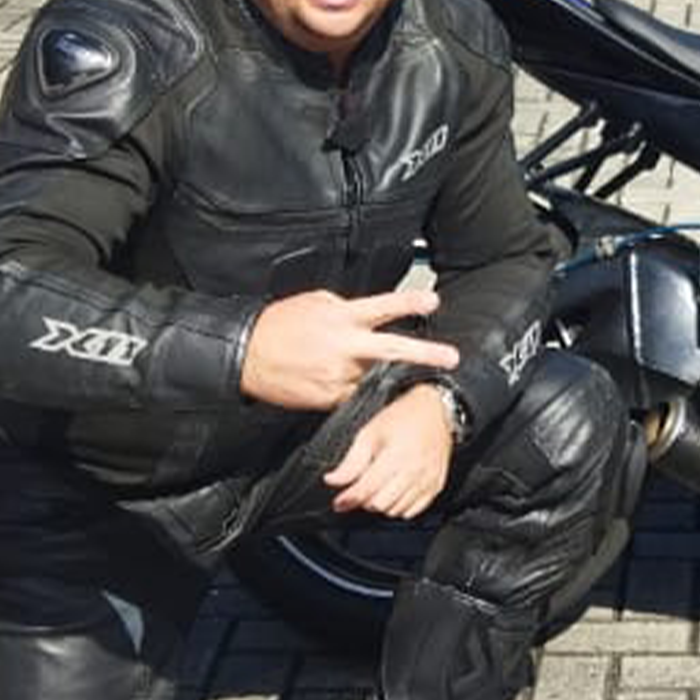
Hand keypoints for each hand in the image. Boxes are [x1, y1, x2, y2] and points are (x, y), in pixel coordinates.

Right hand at [239, 288, 458, 410]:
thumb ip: (344, 308)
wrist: (247, 355)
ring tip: (371, 371)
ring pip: (373, 377)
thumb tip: (363, 314)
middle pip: (392, 350)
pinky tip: (343, 383)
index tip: (433, 301)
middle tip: (451, 357)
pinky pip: (353, 396)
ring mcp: (337, 376)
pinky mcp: (328, 398)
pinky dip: (356, 390)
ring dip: (378, 374)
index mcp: (341, 319)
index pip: (382, 308)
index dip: (409, 303)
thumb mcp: (314, 302)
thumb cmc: (279, 325)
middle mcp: (344, 347)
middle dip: (424, 354)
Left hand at [324, 384, 454, 516]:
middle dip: (364, 500)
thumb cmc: (403, 417)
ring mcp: (427, 481)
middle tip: (360, 488)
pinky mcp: (435, 487)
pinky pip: (412, 511)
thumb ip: (351, 462)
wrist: (435, 411)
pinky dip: (399, 507)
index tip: (339, 503)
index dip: (349, 499)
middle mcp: (414, 471)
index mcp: (396, 456)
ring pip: (396, 510)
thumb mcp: (369, 434)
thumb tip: (333, 480)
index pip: (367, 489)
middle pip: (380, 504)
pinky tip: (393, 492)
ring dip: (381, 504)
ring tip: (378, 487)